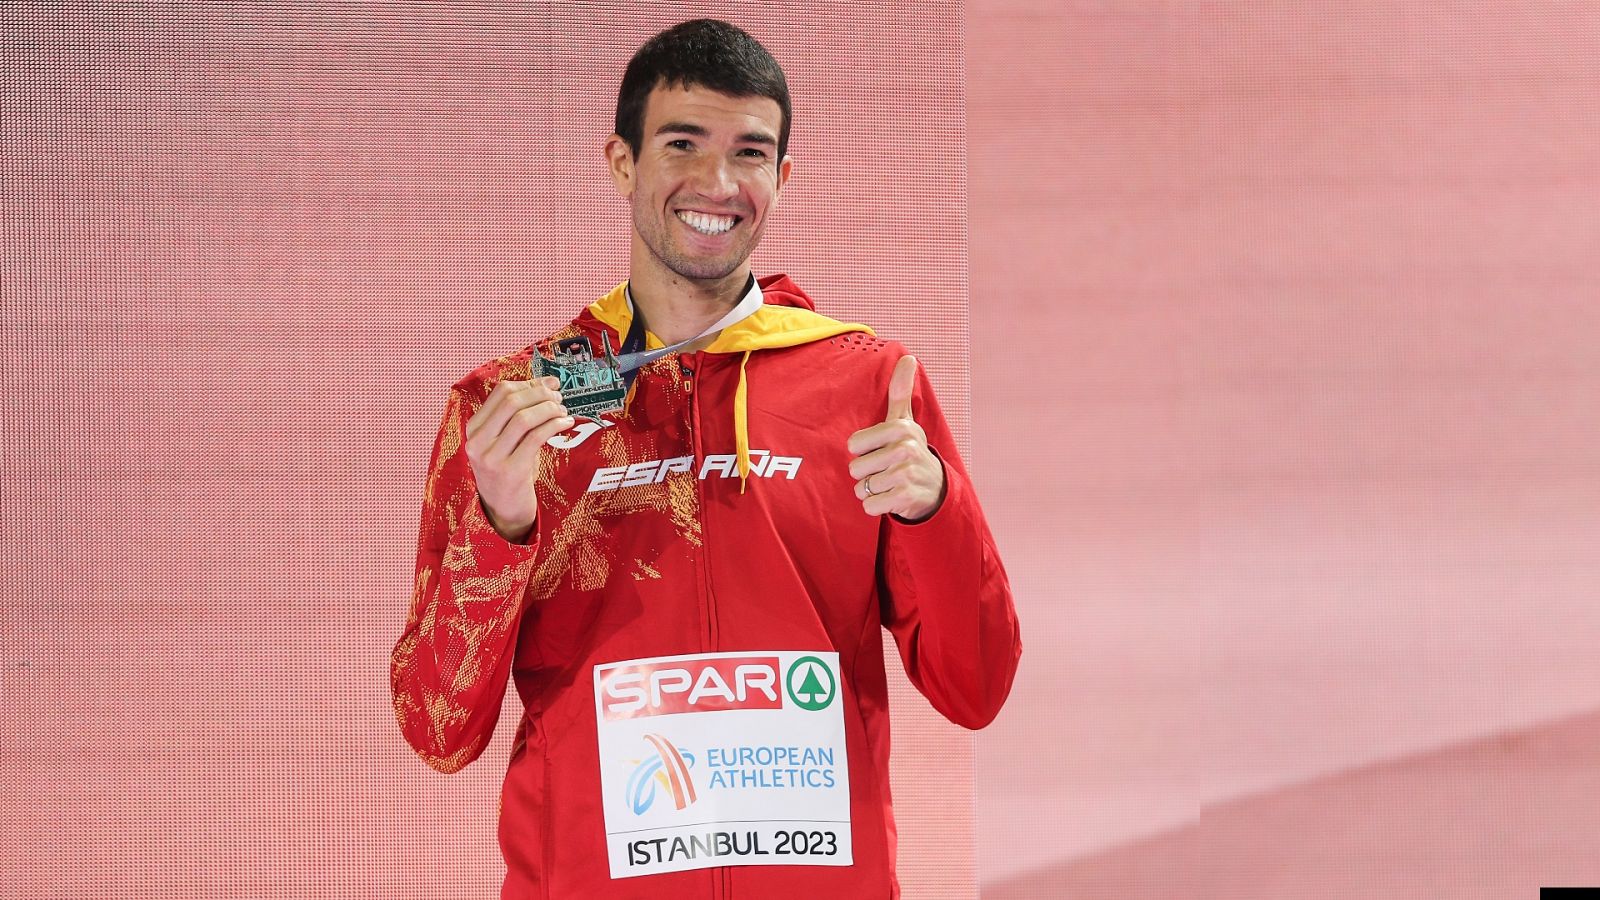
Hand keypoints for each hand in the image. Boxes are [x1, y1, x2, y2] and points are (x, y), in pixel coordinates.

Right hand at [464, 375, 574, 541]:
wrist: (503, 511)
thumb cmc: (508, 471)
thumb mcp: (505, 442)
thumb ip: (518, 416)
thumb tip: (547, 384)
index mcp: (474, 429)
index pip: (501, 393)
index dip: (530, 383)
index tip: (550, 384)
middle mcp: (478, 442)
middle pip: (512, 401)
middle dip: (541, 394)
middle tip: (559, 397)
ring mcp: (492, 458)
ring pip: (524, 418)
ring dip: (549, 409)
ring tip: (563, 411)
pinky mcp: (510, 471)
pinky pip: (535, 438)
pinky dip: (554, 426)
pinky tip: (566, 423)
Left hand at [846, 355, 946, 521]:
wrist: (935, 487)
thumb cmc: (910, 450)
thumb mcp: (906, 421)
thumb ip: (900, 390)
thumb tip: (908, 356)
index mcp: (900, 428)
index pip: (854, 444)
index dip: (863, 451)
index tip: (880, 450)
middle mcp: (904, 449)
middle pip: (855, 468)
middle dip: (866, 473)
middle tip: (885, 470)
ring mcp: (905, 474)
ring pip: (861, 488)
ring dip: (871, 490)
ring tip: (889, 483)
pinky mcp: (904, 497)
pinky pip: (869, 505)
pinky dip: (876, 506)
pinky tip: (891, 498)